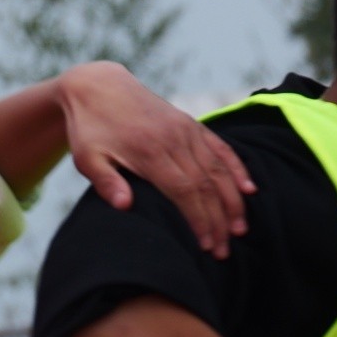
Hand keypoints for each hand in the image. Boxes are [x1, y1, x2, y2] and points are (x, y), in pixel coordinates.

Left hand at [61, 62, 251, 256]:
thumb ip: (105, 182)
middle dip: (219, 220)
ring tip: (241, 229)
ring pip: (218, 168)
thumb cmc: (90, 129)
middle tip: (224, 250)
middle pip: (206, 185)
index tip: (206, 246)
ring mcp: (186, 130)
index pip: (184, 191)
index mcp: (149, 151)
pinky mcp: (191, 124)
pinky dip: (237, 168)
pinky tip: (249, 189)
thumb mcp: (88, 157)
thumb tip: (124, 206)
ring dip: (232, 200)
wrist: (97, 86)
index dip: (199, 220)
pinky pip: (220, 147)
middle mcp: (174, 139)